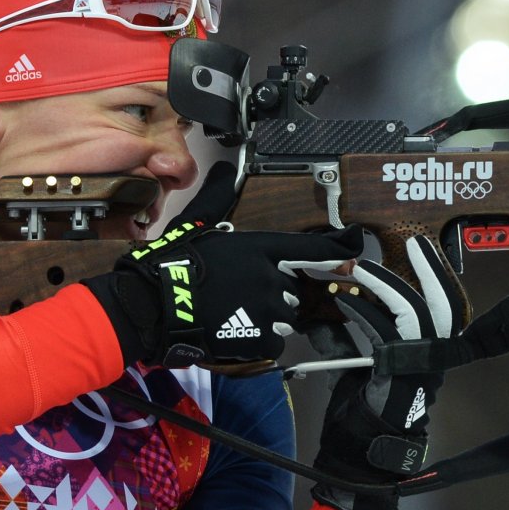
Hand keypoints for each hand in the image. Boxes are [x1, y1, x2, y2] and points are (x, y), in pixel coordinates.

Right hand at [82, 163, 360, 367]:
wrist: (153, 306)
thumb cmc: (173, 264)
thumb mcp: (198, 222)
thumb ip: (219, 196)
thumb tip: (225, 168)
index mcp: (261, 248)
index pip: (311, 247)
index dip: (337, 249)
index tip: (355, 247)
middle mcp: (271, 277)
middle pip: (292, 288)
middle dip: (274, 292)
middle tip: (243, 293)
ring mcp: (267, 310)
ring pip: (285, 315)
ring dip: (268, 317)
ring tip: (236, 313)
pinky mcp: (258, 339)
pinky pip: (274, 341)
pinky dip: (260, 341)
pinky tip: (236, 333)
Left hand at [292, 236, 460, 509]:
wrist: (357, 458)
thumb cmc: (359, 418)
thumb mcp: (354, 369)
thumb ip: (345, 341)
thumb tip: (320, 313)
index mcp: (429, 355)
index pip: (446, 307)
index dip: (437, 277)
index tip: (422, 250)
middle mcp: (433, 359)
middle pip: (446, 304)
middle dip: (433, 270)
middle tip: (416, 243)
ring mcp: (418, 367)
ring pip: (416, 311)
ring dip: (389, 284)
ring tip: (366, 267)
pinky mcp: (397, 373)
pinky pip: (383, 331)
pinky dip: (361, 309)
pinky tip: (342, 299)